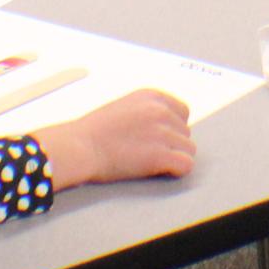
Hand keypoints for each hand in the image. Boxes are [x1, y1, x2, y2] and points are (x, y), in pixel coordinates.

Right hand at [32, 90, 194, 189]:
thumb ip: (146, 111)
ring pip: (188, 149)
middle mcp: (161, 111)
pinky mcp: (161, 155)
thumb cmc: (93, 131)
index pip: (183, 112)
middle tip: (150, 152)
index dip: (173, 128)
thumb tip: (164, 126)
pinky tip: (161, 171)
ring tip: (152, 163)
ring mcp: (162, 132)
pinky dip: (176, 170)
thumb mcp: (124, 107)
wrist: (79, 146)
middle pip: (185, 132)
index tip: (159, 138)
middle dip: (172, 144)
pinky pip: (186, 164)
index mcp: (152, 96)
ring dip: (174, 157)